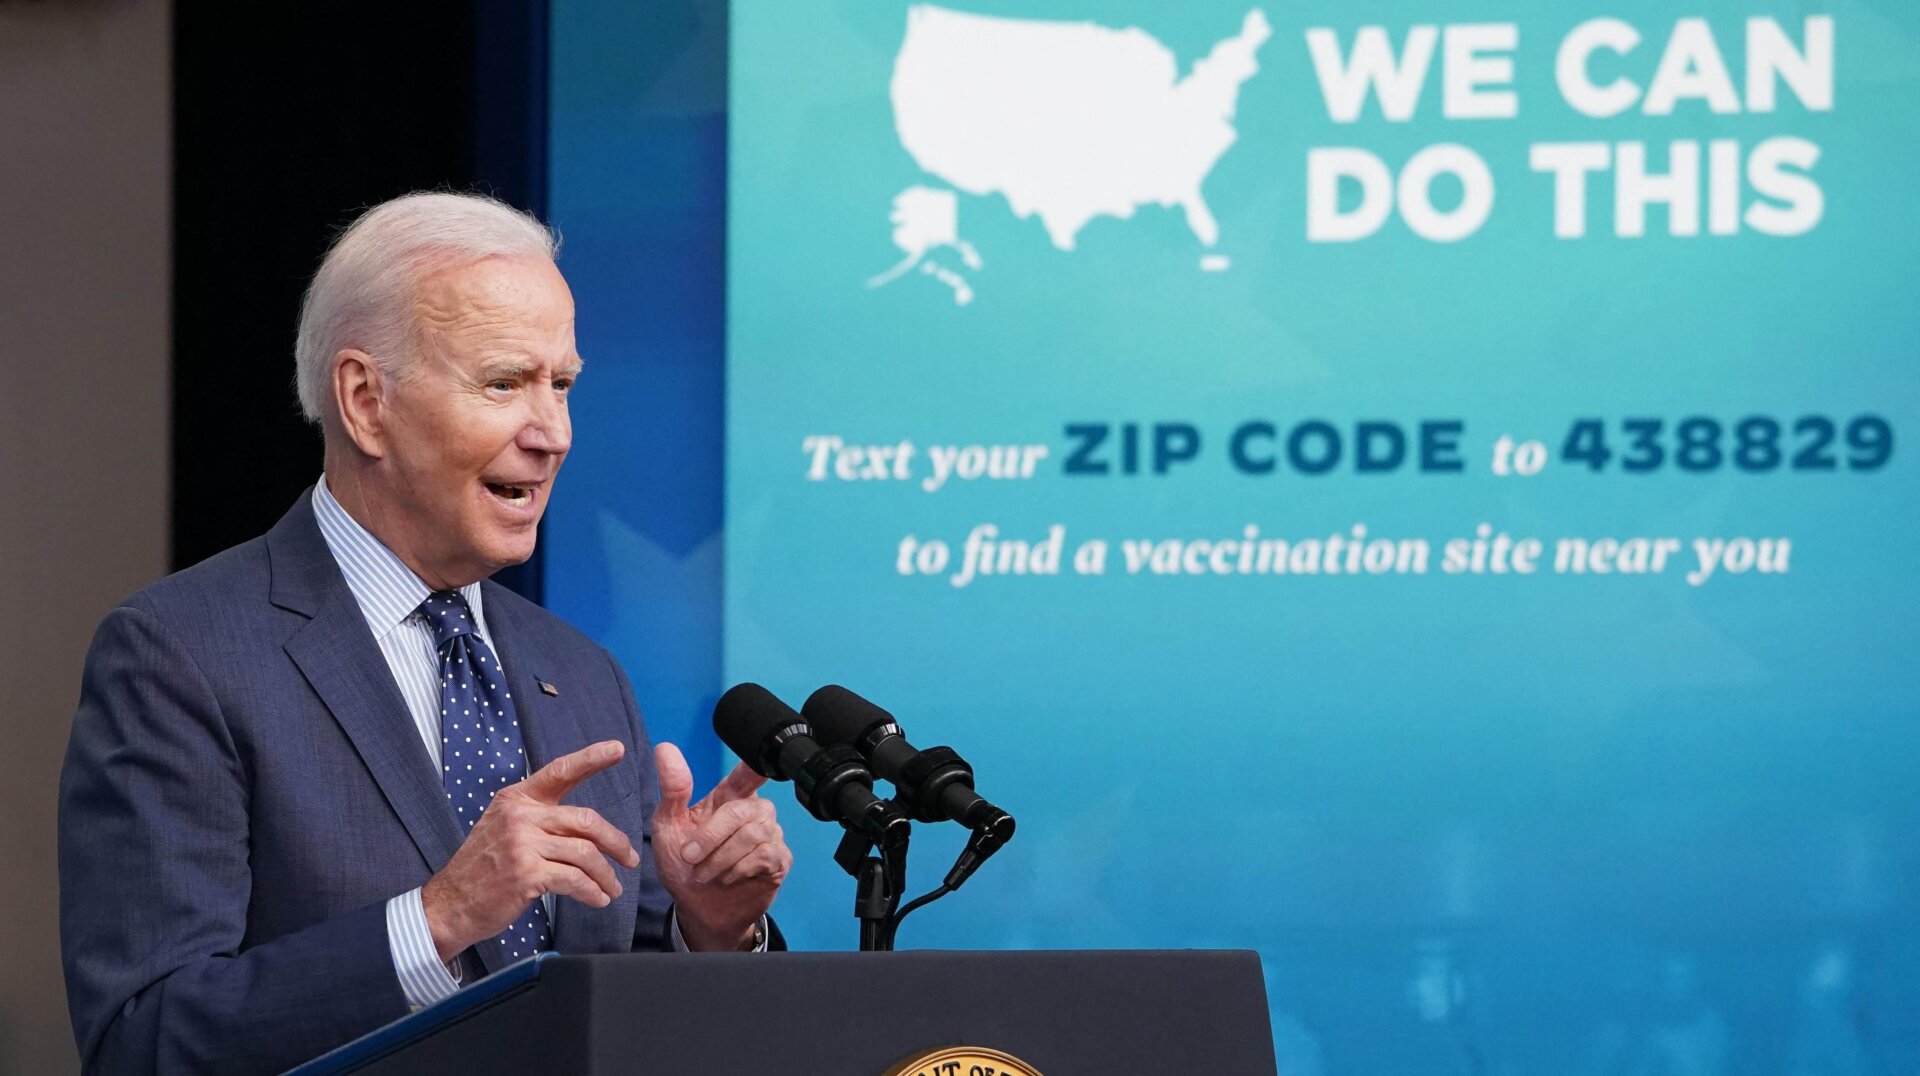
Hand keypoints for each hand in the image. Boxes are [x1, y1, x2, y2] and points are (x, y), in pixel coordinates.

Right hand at [421, 740, 640, 960]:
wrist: (451, 904)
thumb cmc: (483, 868)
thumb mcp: (504, 827)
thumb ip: (539, 817)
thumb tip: (584, 823)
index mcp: (517, 799)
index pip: (560, 771)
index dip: (591, 759)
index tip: (617, 749)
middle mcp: (520, 816)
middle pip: (585, 820)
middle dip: (615, 841)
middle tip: (630, 858)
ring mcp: (522, 844)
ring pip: (585, 853)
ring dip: (606, 874)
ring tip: (613, 887)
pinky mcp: (526, 874)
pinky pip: (574, 880)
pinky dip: (592, 891)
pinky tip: (598, 898)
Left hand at [651, 742, 791, 950]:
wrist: (697, 910)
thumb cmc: (684, 866)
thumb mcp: (668, 826)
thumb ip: (672, 789)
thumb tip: (665, 749)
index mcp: (728, 798)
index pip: (747, 774)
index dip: (755, 767)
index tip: (758, 762)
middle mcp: (754, 812)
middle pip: (741, 810)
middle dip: (710, 836)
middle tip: (689, 856)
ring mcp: (770, 835)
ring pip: (752, 835)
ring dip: (720, 859)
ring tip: (704, 873)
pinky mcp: (779, 860)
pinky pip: (765, 855)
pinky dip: (738, 870)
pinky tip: (727, 878)